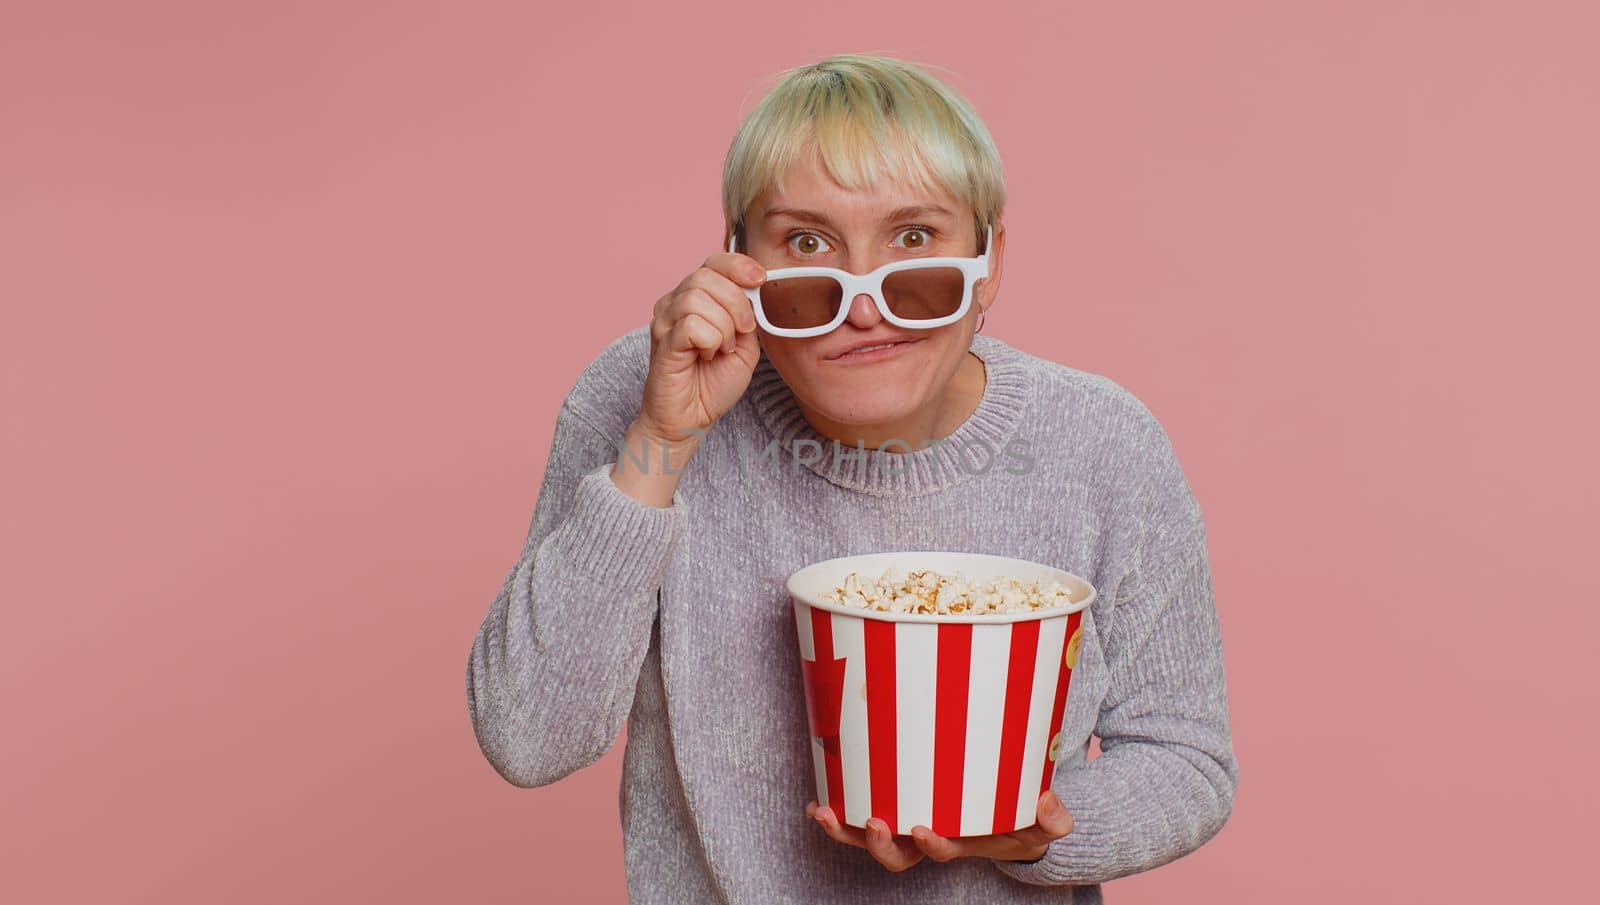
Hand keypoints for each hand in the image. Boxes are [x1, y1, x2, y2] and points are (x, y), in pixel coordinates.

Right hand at [636, 250, 765, 447]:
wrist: (691, 419)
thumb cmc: (713, 383)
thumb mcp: (745, 344)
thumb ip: (748, 314)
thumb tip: (752, 288)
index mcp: (695, 298)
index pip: (714, 262)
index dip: (739, 265)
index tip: (760, 279)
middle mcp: (675, 303)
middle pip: (706, 275)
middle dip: (736, 303)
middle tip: (742, 333)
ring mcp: (664, 320)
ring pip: (697, 299)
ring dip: (722, 327)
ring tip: (720, 349)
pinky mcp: (662, 340)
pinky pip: (691, 325)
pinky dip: (710, 341)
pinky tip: (705, 356)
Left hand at [806, 790, 1072, 871]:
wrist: (999, 817)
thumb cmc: (1018, 820)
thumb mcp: (1042, 824)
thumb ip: (1052, 818)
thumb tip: (1049, 802)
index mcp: (958, 843)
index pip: (940, 851)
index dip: (931, 845)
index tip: (921, 828)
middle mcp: (925, 839)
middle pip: (895, 856)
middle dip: (879, 845)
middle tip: (873, 823)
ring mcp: (904, 826)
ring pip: (868, 839)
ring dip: (843, 830)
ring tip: (824, 813)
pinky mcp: (891, 805)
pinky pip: (858, 815)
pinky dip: (837, 811)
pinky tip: (819, 799)